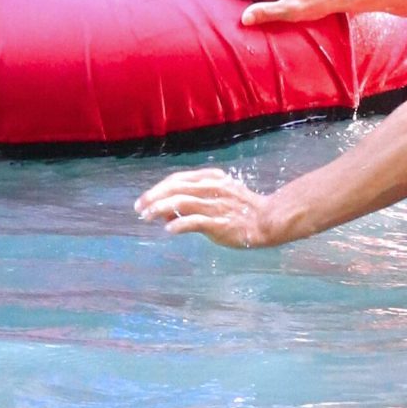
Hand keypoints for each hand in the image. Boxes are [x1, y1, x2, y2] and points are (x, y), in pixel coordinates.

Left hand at [135, 168, 279, 249]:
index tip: (144, 199)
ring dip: (160, 209)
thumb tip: (164, 212)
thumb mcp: (218, 194)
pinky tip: (168, 229)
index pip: (177, 179)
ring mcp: (214, 205)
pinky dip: (179, 224)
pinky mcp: (219, 223)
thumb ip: (193, 200)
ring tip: (147, 217)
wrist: (267, 219)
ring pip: (181, 202)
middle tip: (139, 208)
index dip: (158, 188)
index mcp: (210, 178)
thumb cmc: (241, 208)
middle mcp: (210, 188)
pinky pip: (195, 221)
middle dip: (154, 197)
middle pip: (175, 188)